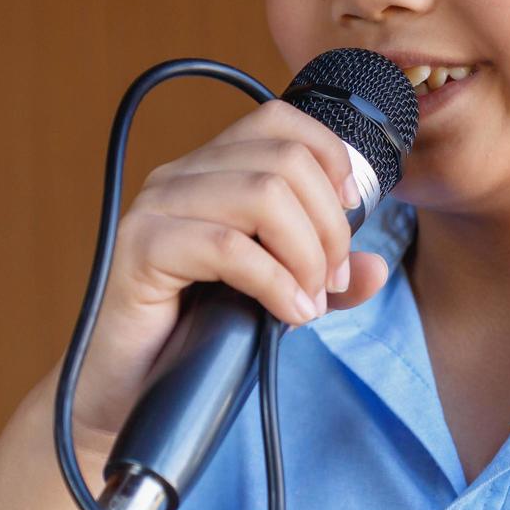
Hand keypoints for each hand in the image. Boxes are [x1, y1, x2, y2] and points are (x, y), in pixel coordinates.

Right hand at [64, 98, 390, 448]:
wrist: (132, 388)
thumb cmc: (199, 334)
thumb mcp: (280, 295)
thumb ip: (327, 277)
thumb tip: (377, 268)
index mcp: (212, 169)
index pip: (280, 120)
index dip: (330, 159)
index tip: (351, 213)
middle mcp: (181, 174)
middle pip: (285, 160)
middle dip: (329, 224)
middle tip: (329, 281)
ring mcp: (157, 207)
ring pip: (263, 195)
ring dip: (306, 254)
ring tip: (309, 300)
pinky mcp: (141, 248)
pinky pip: (229, 247)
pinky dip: (276, 283)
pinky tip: (288, 313)